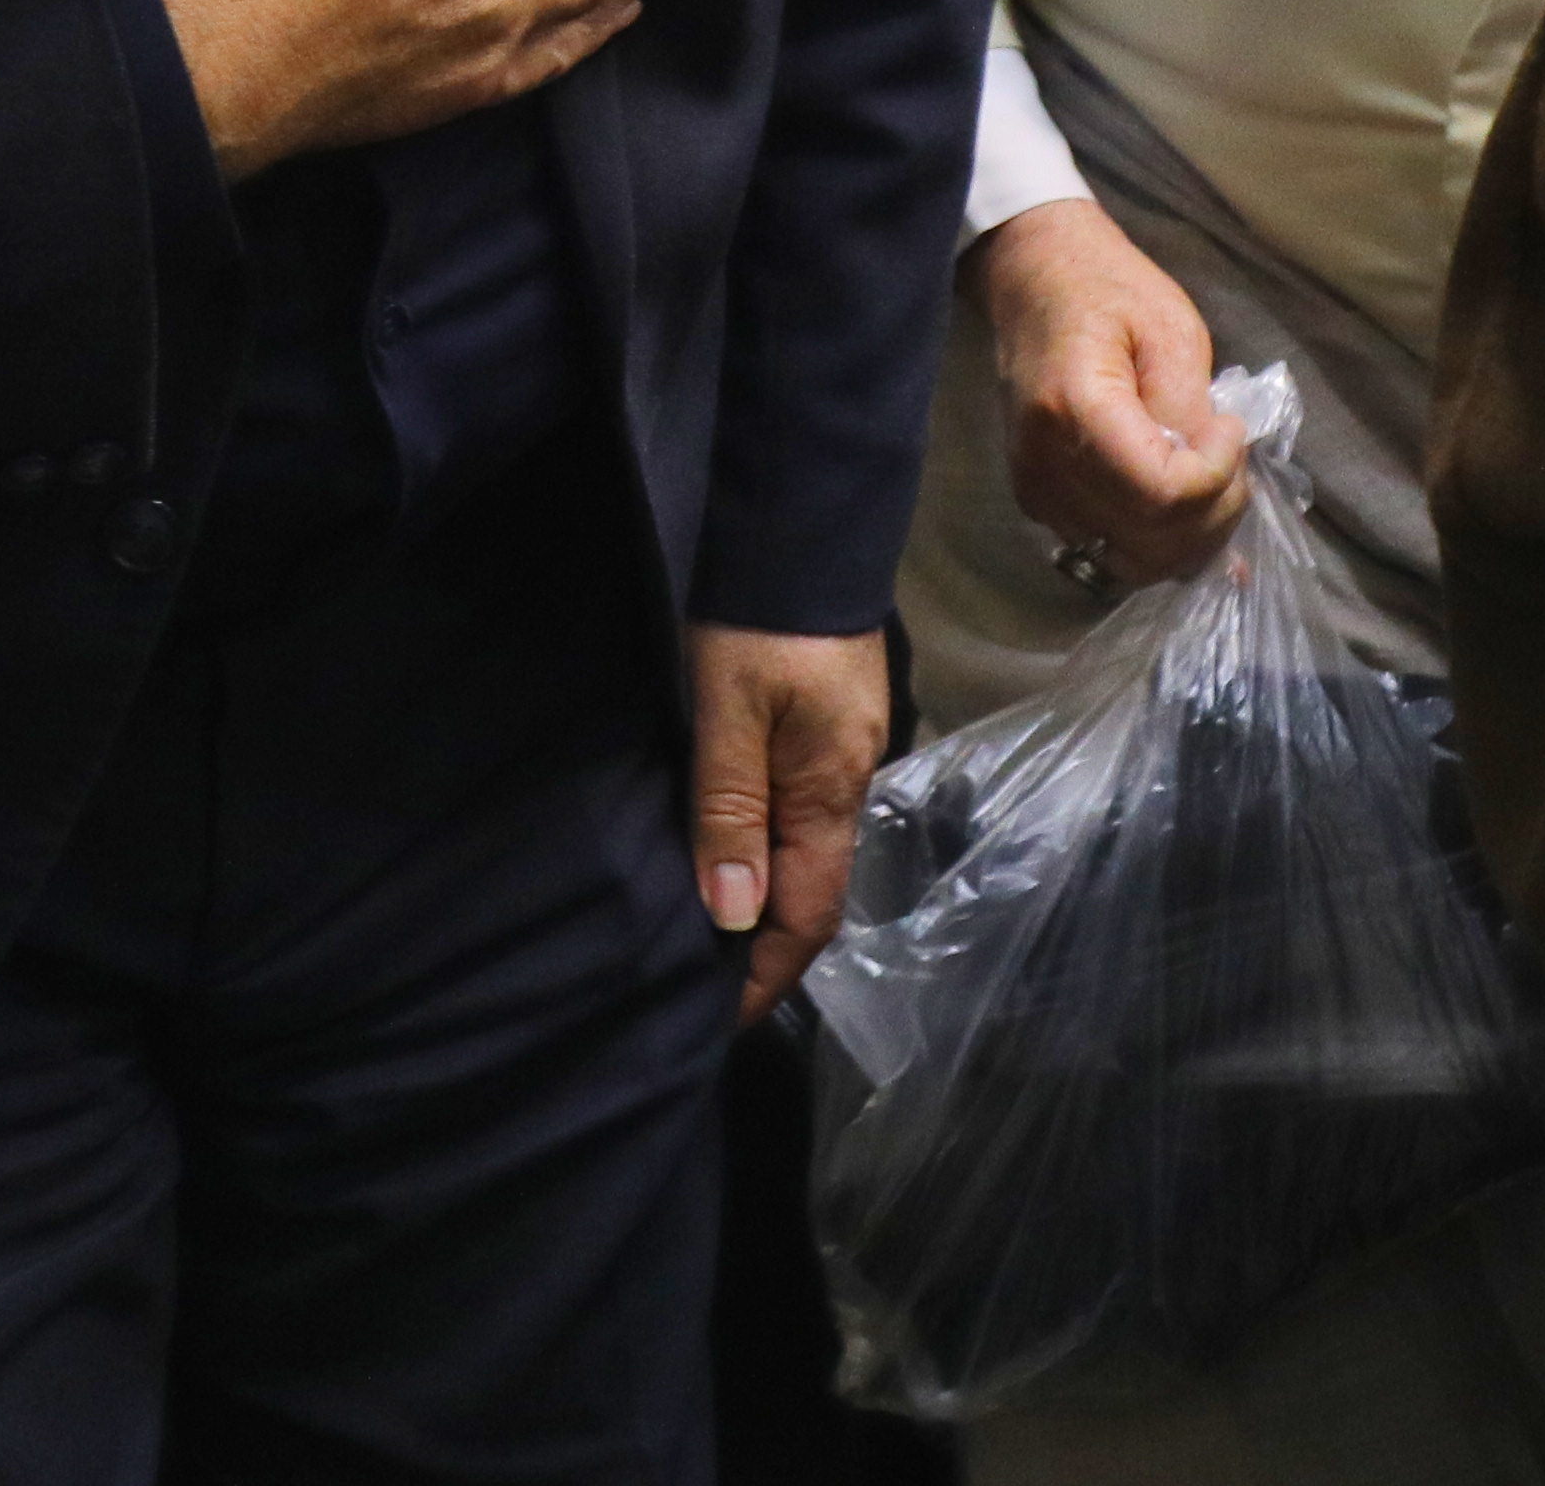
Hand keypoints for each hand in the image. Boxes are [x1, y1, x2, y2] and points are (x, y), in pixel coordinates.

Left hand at [692, 624, 889, 1023]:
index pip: (807, 915)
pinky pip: (797, 811)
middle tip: (698, 986)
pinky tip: (725, 850)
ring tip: (703, 931)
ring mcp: (839, 751)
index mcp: (830, 791)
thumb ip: (730, 811)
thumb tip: (731, 915)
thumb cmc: (758, 621)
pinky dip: (763, 849)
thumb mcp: (727, 713)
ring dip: (762, 898)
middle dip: (762, 948)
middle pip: (812, 890)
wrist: (800, 525)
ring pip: (804, 851)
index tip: (715, 1019)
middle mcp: (846, 782)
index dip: (764, 974)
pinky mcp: (823, 723)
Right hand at [971, 198, 1250, 585]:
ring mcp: (1037, 494)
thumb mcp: (1170, 327)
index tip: (1232, 428)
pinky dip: (1164, 544)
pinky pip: (1115, 551)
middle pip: (1150, 542)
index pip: (1160, 494)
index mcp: (1074, 409)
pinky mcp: (1043, 505)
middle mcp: (1045, 467)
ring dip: (1193, 537)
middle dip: (1215, 511)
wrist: (1034, 282)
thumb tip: (1210, 473)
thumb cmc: (1107, 289)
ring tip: (1214, 479)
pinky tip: (1193, 507)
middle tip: (1233, 455)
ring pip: (1135, 562)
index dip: (1215, 477)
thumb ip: (1189, 407)